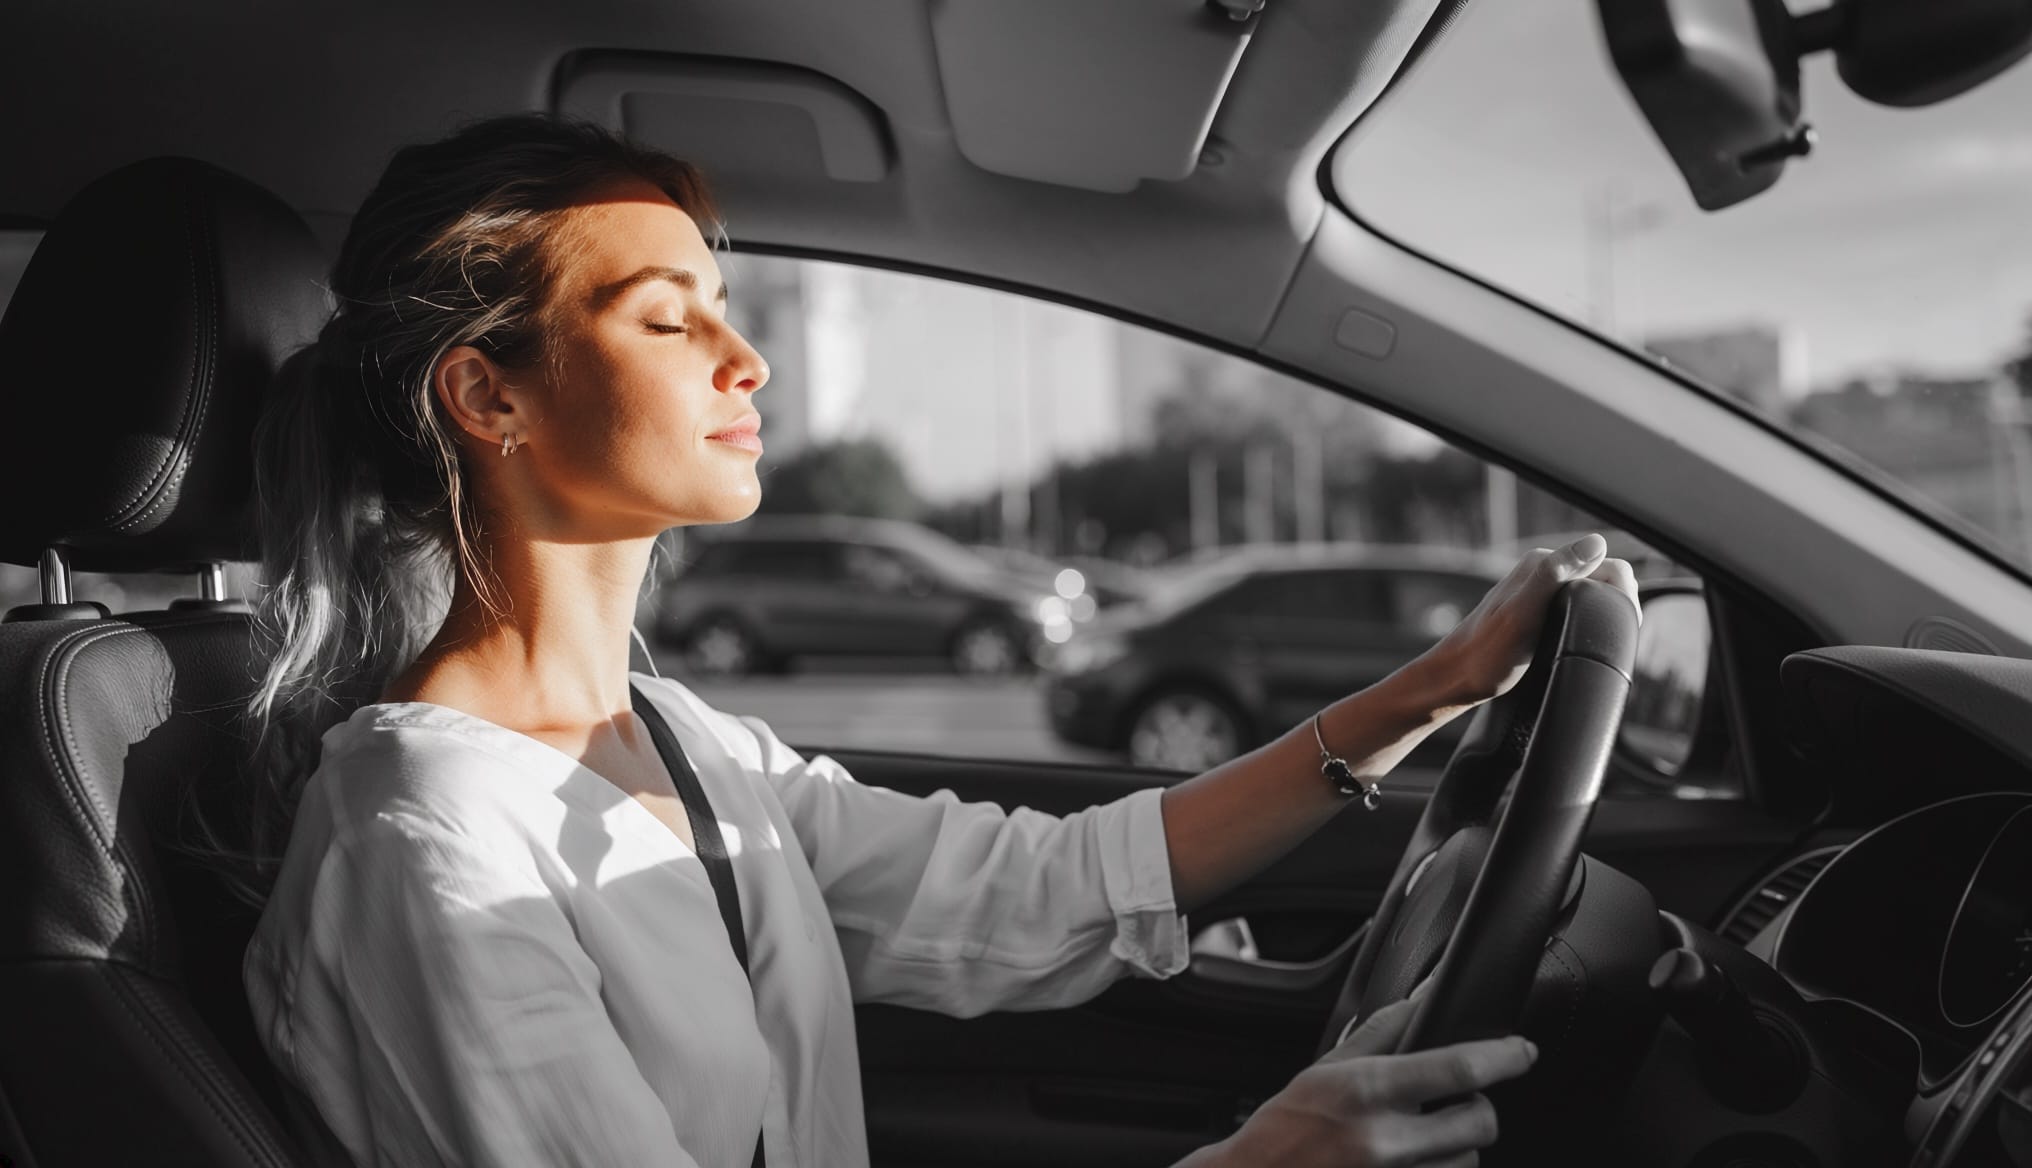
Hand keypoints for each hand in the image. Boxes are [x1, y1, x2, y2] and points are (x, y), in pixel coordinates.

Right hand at [1215, 992, 1536, 1166]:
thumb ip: (1382, 1033)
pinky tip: (1415, 1159)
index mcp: (1368, 1091)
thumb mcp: (1329, 1066)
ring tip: (1424, 1140)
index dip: (1504, 1057)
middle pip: (1479, 1122)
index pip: (1458, 1067)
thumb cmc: (1287, 1125)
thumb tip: (1424, 998)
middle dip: (1479, 1109)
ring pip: (1468, 1162)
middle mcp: (1385, 1139)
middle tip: (1463, 1102)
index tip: (1523, 1051)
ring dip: (1458, 1148)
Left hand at [1428, 533, 1637, 705]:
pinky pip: (1577, 610)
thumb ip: (1555, 574)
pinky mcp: (1538, 614)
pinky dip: (1589, 624)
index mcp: (1541, 564)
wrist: (1455, 679)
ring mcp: (1539, 593)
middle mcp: (1541, 573)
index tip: (1622, 622)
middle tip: (1612, 638)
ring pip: (1591, 596)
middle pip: (1601, 579)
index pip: (1605, 563)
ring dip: (1604, 614)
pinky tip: (1584, 642)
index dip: (1622, 591)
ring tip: (1601, 642)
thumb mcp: (1524, 613)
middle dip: (1616, 604)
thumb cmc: (1486, 653)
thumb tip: (1595, 543)